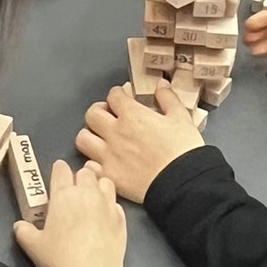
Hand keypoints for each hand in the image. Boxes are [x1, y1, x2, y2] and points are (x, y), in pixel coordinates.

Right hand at [12, 160, 128, 266]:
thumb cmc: (59, 258)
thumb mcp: (33, 246)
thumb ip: (24, 232)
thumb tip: (18, 226)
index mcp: (63, 195)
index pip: (61, 170)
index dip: (59, 170)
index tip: (58, 173)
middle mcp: (87, 193)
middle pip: (86, 172)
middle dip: (80, 176)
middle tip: (75, 188)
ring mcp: (107, 204)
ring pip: (105, 182)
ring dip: (98, 185)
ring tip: (93, 197)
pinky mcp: (121, 218)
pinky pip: (116, 202)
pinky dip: (110, 205)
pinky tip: (105, 216)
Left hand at [76, 82, 205, 204]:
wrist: (182, 181)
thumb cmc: (183, 148)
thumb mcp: (181, 117)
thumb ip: (168, 98)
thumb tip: (161, 85)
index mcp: (132, 115)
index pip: (114, 95)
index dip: (118, 94)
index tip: (124, 97)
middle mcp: (115, 132)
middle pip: (92, 114)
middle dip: (99, 111)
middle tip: (108, 115)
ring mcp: (108, 155)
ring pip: (83, 139)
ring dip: (91, 136)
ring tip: (101, 138)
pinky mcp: (109, 175)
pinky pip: (89, 165)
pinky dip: (93, 162)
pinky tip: (103, 162)